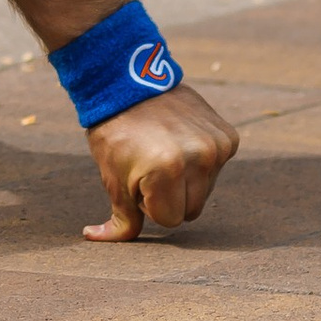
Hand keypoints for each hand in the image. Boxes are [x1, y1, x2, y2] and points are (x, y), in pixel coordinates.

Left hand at [82, 83, 238, 241]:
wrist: (129, 83)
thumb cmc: (115, 133)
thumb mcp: (111, 176)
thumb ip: (119, 217)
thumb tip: (93, 237)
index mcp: (167, 171)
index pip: (169, 220)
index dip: (149, 203)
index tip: (137, 177)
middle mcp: (198, 158)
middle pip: (191, 210)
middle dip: (169, 196)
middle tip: (150, 165)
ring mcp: (216, 146)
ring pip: (206, 192)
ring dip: (187, 181)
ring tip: (165, 151)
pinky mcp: (228, 136)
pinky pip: (217, 168)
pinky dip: (201, 160)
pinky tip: (181, 139)